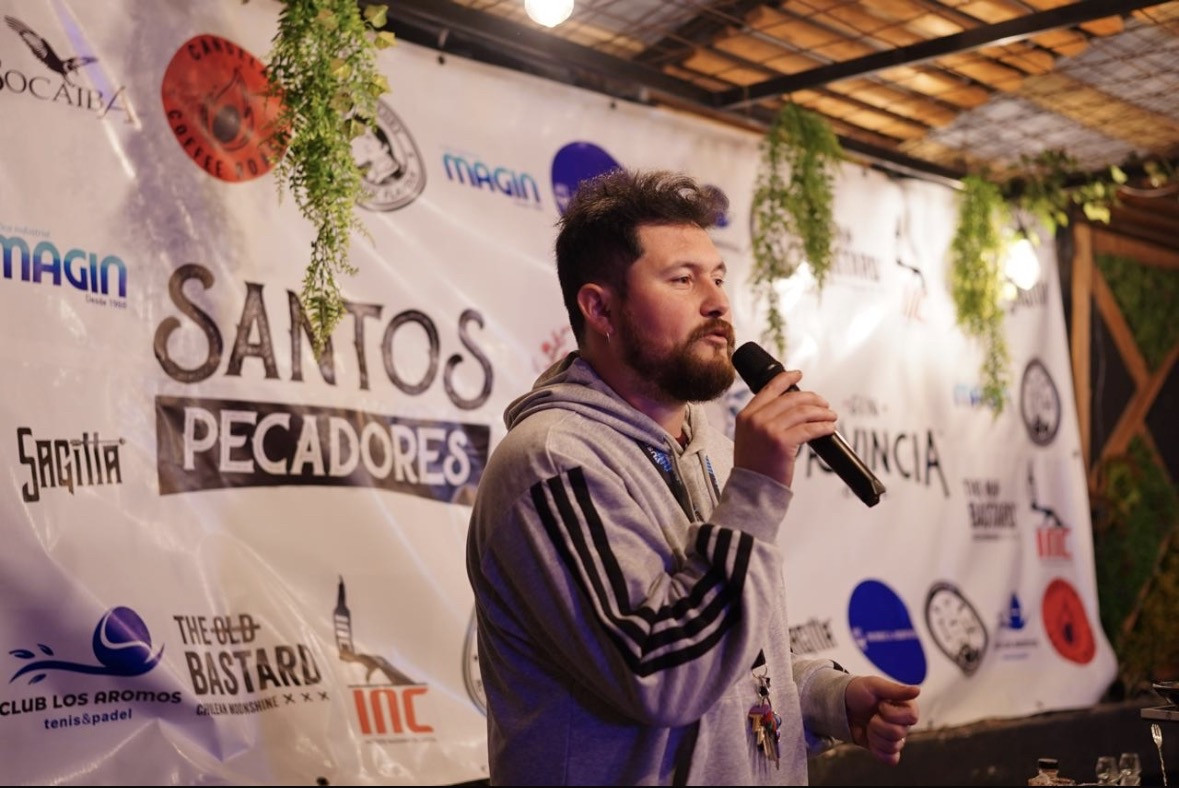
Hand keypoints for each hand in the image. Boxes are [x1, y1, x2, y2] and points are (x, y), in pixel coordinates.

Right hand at [732, 370, 836, 485]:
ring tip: (830, 416)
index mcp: (746, 415)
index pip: (769, 389)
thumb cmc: (753, 466)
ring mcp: (768, 430)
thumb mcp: (748, 437)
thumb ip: (761, 420)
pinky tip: (829, 428)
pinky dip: (823, 426)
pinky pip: (809, 429)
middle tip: (824, 404)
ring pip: (802, 412)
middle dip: (812, 399)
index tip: (798, 375)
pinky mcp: (783, 442)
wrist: (751, 489)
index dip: (786, 378)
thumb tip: (789, 408)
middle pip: (791, 399)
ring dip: (821, 412)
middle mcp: (756, 419)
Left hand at [844, 675, 920, 765]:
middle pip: (899, 733)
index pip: (912, 717)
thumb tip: (917, 690)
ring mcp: (895, 737)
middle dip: (878, 724)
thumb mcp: (875, 685)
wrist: (842, 705)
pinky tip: (871, 739)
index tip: (880, 705)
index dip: (892, 713)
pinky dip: (879, 751)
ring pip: (893, 746)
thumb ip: (896, 689)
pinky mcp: (885, 748)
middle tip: (871, 715)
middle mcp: (903, 723)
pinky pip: (891, 759)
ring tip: (869, 725)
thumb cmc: (859, 691)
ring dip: (875, 735)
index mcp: (905, 706)